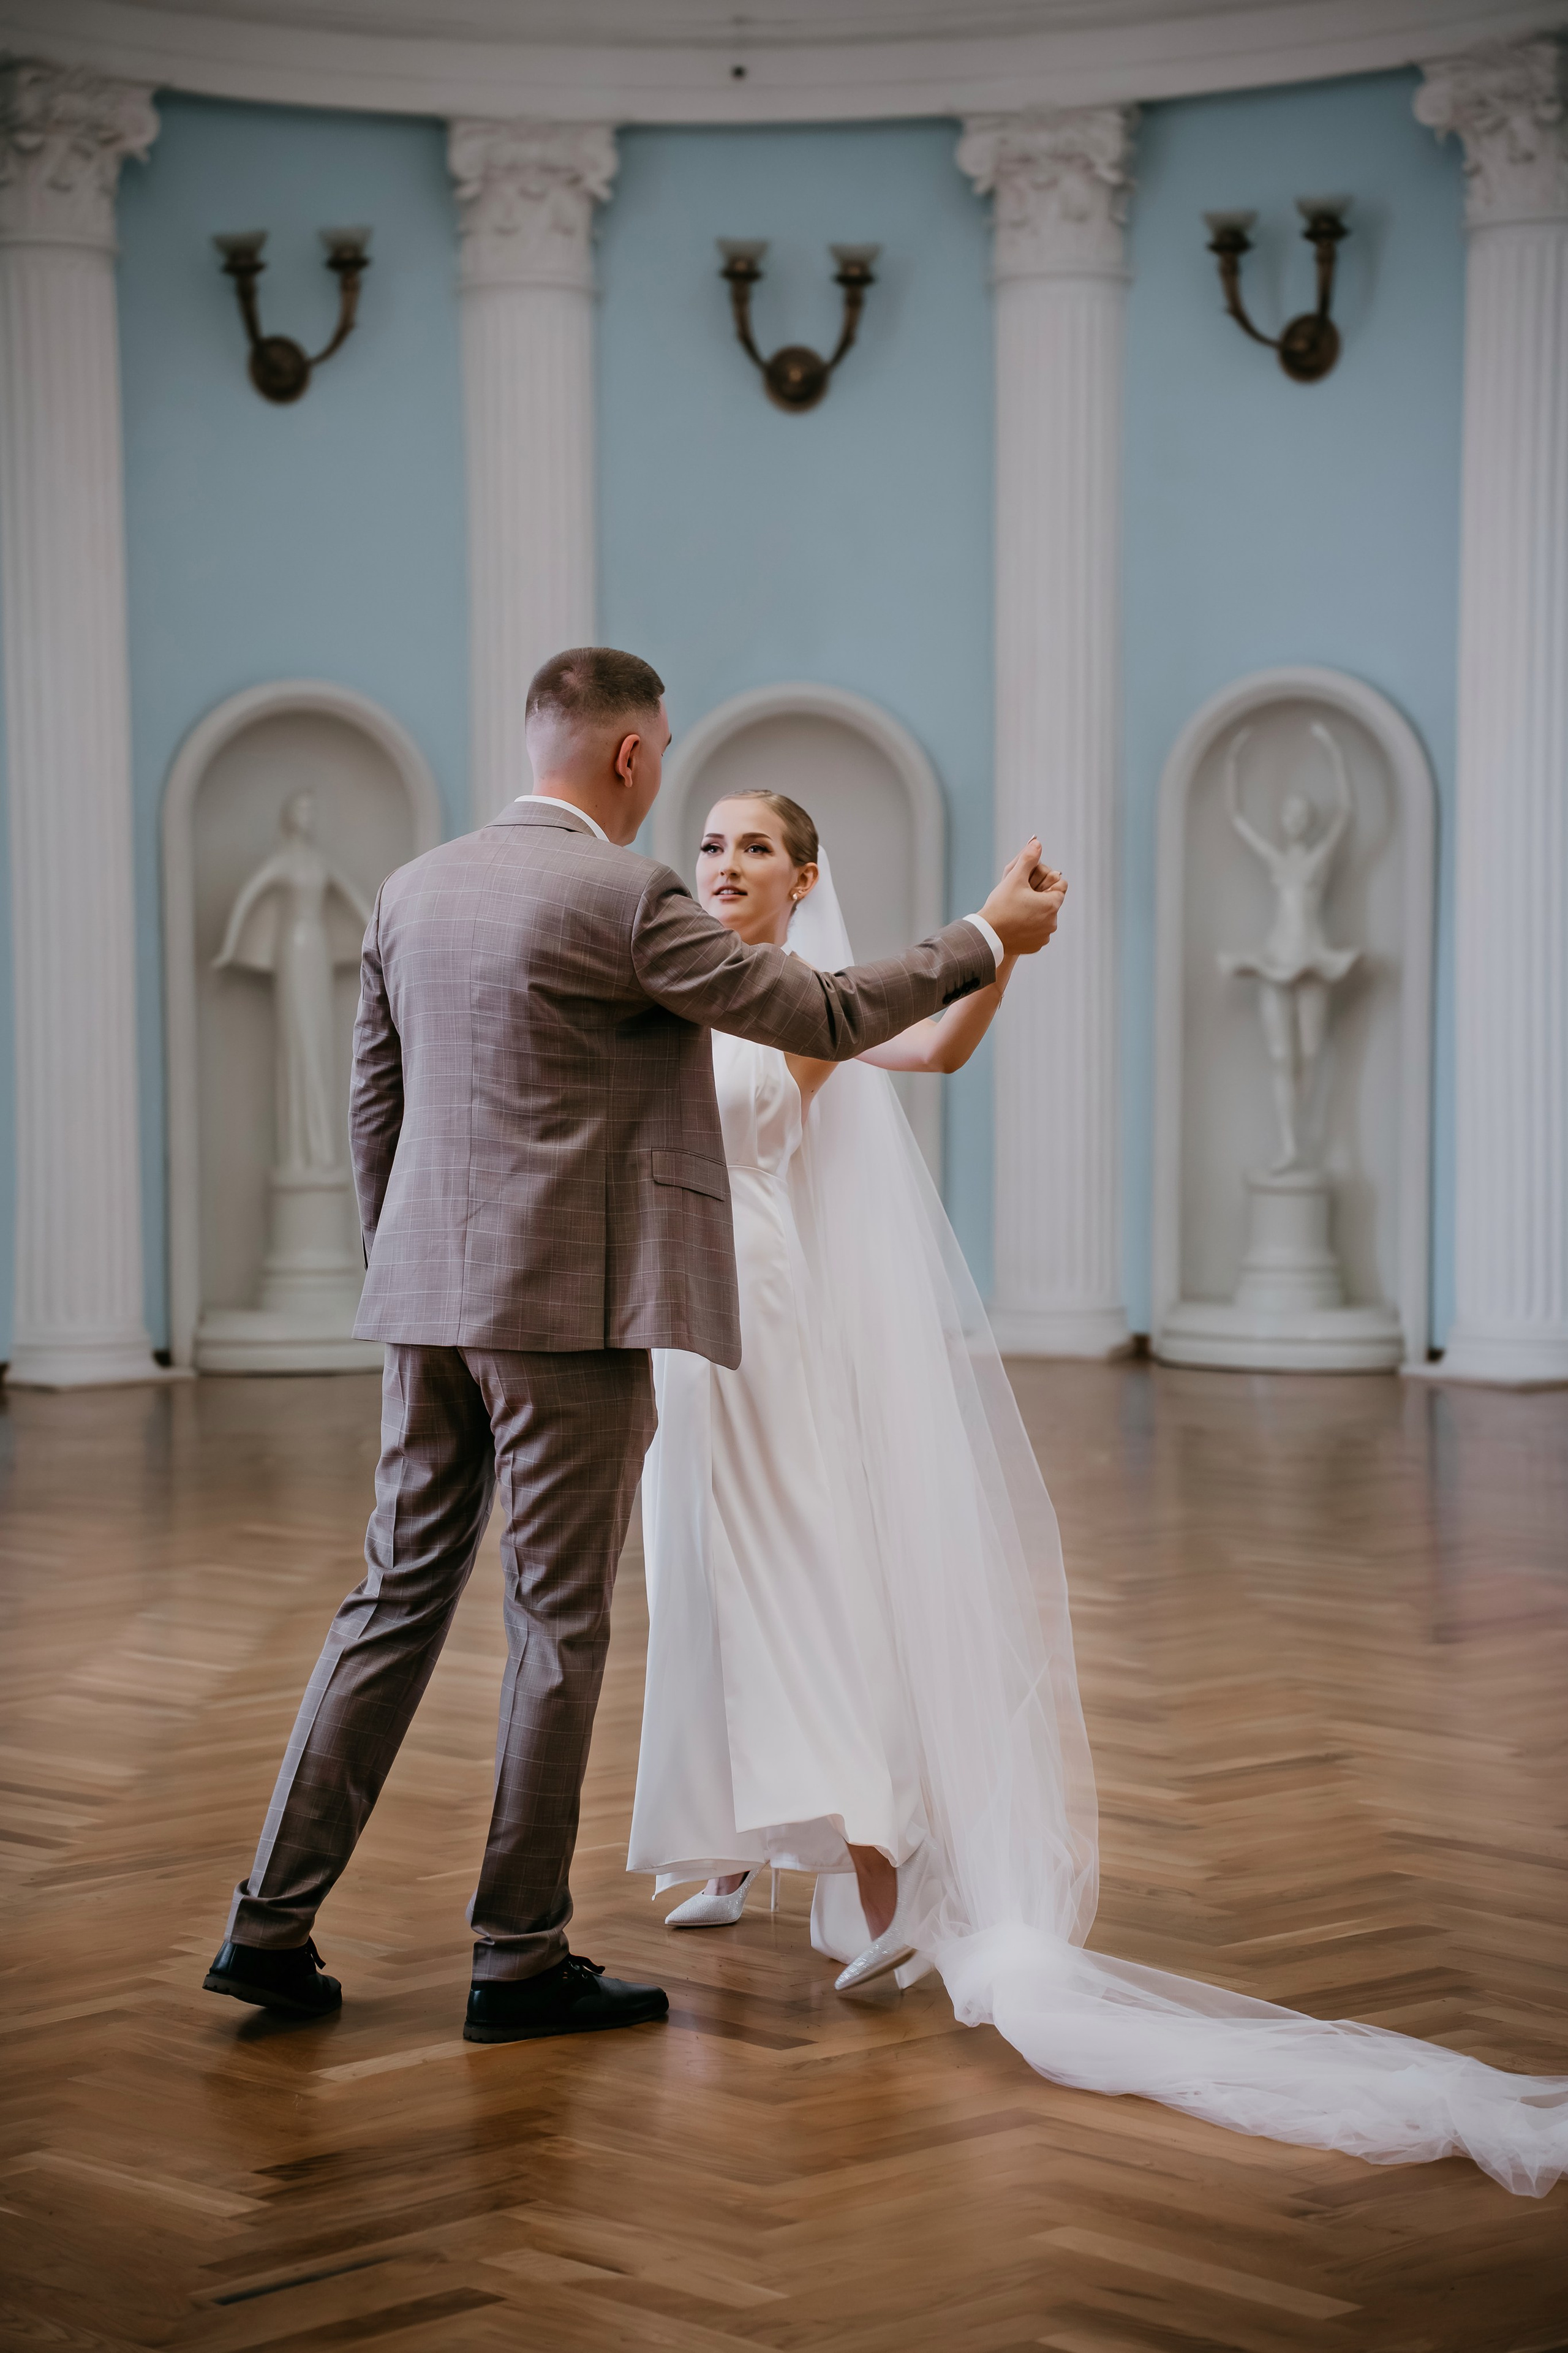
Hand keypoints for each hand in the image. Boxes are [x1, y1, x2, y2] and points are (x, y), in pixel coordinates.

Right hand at [979, 839, 1066, 956]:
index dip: (1046, 882)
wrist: (987, 934)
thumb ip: (1028, 859)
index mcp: (1051, 904)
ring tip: (1016, 911)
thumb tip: (1037, 843)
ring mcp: (1044, 936)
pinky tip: (1015, 924)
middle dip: (1039, 898)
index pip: (1060, 885)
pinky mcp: (1036, 946)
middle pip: (1051, 902)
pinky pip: (1037, 932)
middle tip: (1019, 897)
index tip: (1030, 885)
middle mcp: (1052, 922)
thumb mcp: (1014, 878)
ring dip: (1035, 913)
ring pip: (1044, 918)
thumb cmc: (1001, 905)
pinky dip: (1029, 928)